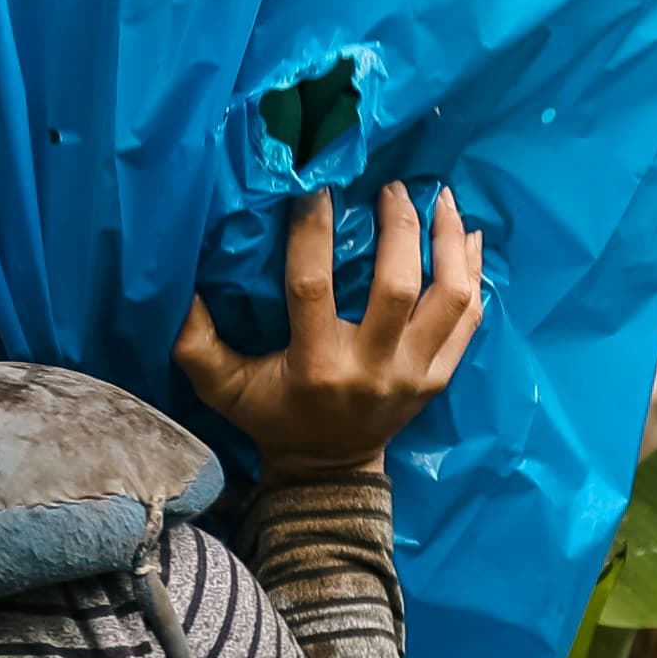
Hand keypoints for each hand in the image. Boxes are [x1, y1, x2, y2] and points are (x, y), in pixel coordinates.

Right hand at [176, 184, 483, 479]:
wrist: (328, 472)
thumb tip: (183, 288)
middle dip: (400, 227)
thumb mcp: (224, 388)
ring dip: (448, 243)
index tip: (317, 184)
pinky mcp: (439, 377)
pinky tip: (466, 236)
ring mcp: (414, 375)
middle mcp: (372, 368)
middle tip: (393, 186)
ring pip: (449, 298)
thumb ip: (196, 343)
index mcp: (316, 365)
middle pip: (399, 287)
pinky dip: (473, 273)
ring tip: (441, 198)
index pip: (314, 286)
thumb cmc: (272, 417)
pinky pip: (470, 319)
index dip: (313, 230)